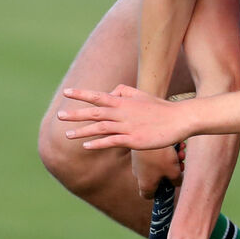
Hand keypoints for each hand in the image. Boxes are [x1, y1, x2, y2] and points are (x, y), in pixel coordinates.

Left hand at [59, 85, 189, 150]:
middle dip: (76, 114)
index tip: (67, 92)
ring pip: (100, 128)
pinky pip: (112, 141)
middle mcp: (122, 112)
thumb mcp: (141, 95)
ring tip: (67, 135)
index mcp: (123, 101)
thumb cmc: (160, 108)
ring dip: (82, 131)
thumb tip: (110, 93)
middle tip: (59, 115)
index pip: (98, 96)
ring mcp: (127, 126)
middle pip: (94, 112)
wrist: (179, 119)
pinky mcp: (134, 140)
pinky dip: (98, 143)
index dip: (81, 94)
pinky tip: (86, 146)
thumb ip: (124, 92)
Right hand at [132, 147, 182, 199]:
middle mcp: (138, 174)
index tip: (170, 186)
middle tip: (181, 164)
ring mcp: (138, 161)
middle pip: (157, 178)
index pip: (148, 195)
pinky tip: (177, 144)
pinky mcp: (139, 150)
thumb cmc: (160, 156)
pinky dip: (165, 151)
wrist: (147, 132)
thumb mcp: (174, 171)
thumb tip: (176, 182)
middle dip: (171, 171)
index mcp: (145, 184)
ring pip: (158, 164)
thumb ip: (176, 181)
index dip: (159, 193)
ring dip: (171, 160)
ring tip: (181, 152)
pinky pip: (154, 154)